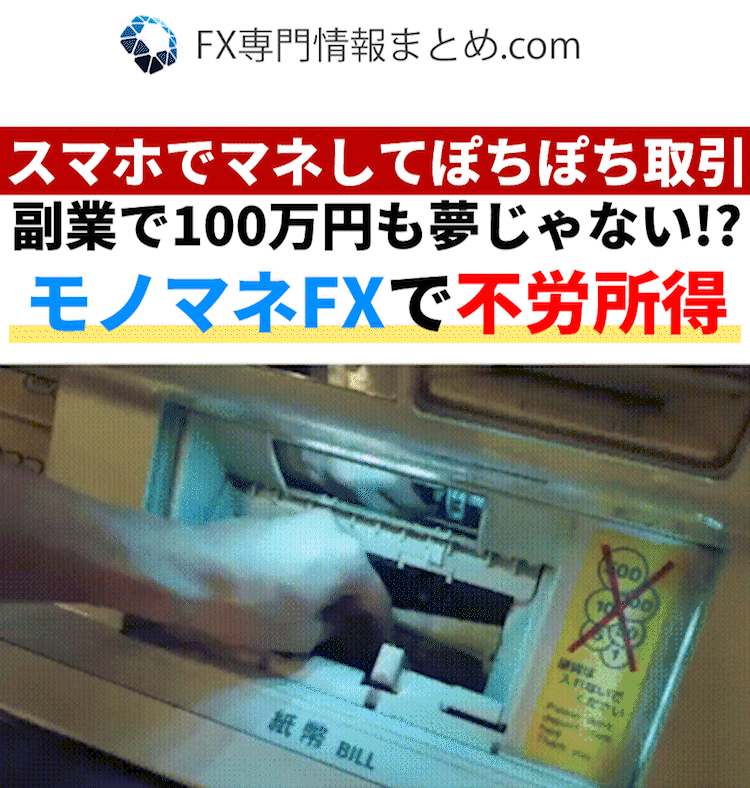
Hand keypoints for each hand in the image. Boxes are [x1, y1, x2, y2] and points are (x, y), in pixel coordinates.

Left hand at [126, 497, 392, 655]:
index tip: (376, 650)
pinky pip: (306, 550)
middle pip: (356, 573)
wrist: (192, 570)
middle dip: (354, 606)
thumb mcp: (300, 636)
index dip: (379, 629)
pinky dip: (308, 573)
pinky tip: (293, 594)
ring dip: (330, 587)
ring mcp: (305, 520)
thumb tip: (334, 622)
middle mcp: (336, 530)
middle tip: (350, 636)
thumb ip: (330, 629)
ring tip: (320, 617)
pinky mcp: (278, 520)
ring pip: (330, 559)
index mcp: (351, 559)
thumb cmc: (253, 609)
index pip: (378, 599)